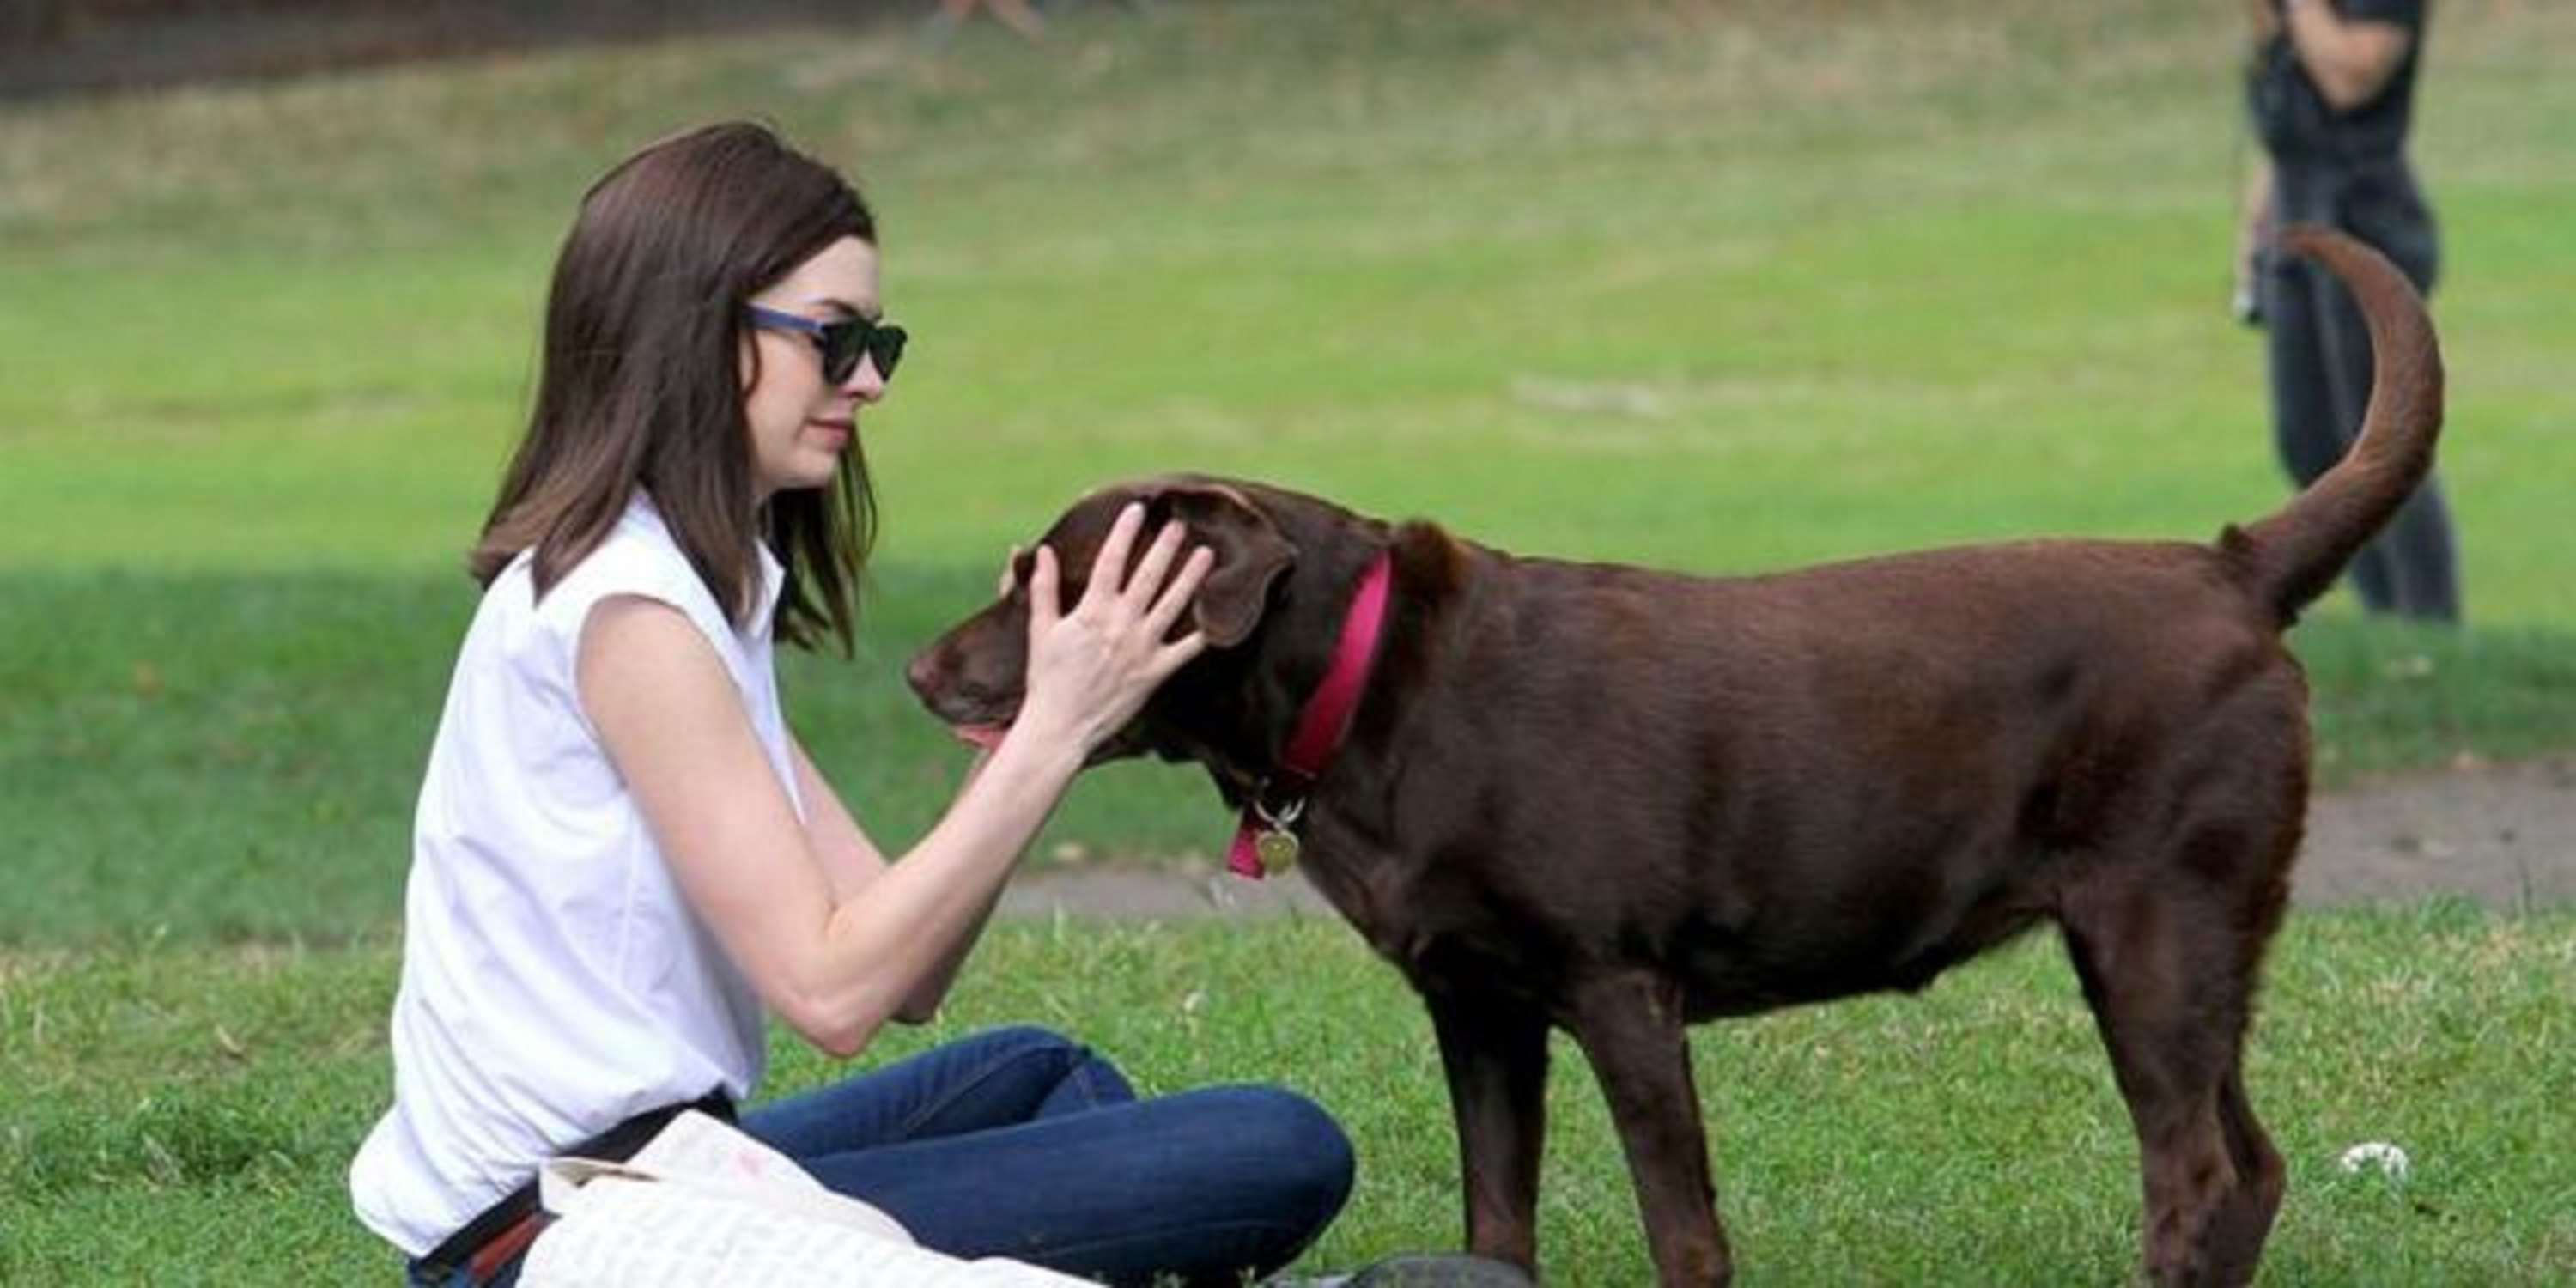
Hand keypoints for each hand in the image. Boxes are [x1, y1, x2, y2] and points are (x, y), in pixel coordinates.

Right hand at [1013, 503, 1214, 756]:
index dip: (1124, 532)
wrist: (1060, 726)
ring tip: (1206, 554)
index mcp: (1091, 611)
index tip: (1137, 509)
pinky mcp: (1155, 673)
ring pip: (1172, 604)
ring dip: (1191, 577)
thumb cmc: (1046, 679)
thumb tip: (1040, 551)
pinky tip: (1220, 616)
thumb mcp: (1041, 630)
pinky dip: (1204, 634)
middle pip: (1148, 576)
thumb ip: (1043, 588)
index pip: (1110, 561)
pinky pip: (1185, 650)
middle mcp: (1120, 625)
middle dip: (1165, 546)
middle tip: (1181, 522)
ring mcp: (1141, 648)